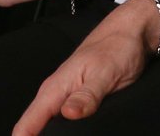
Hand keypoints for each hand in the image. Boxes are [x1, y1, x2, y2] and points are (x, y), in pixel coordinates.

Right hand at [12, 0, 159, 135]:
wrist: (132, 34)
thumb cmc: (117, 47)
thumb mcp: (105, 73)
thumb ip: (87, 95)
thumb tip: (67, 114)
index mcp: (55, 88)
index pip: (27, 124)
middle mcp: (58, 95)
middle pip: (35, 129)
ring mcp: (68, 99)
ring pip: (50, 127)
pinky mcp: (81, 102)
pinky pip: (66, 122)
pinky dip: (68, 132)